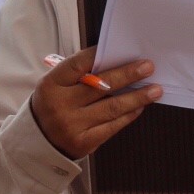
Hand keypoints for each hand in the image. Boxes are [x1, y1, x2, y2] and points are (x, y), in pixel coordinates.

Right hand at [30, 47, 160, 159]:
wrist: (38, 143)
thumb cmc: (53, 106)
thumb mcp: (55, 87)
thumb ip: (79, 75)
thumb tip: (115, 62)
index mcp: (51, 85)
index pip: (78, 65)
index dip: (99, 56)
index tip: (121, 50)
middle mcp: (61, 105)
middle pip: (100, 85)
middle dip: (127, 75)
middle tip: (147, 67)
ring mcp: (72, 125)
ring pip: (111, 107)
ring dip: (136, 97)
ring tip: (155, 89)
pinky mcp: (84, 142)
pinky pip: (112, 126)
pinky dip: (128, 115)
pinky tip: (140, 107)